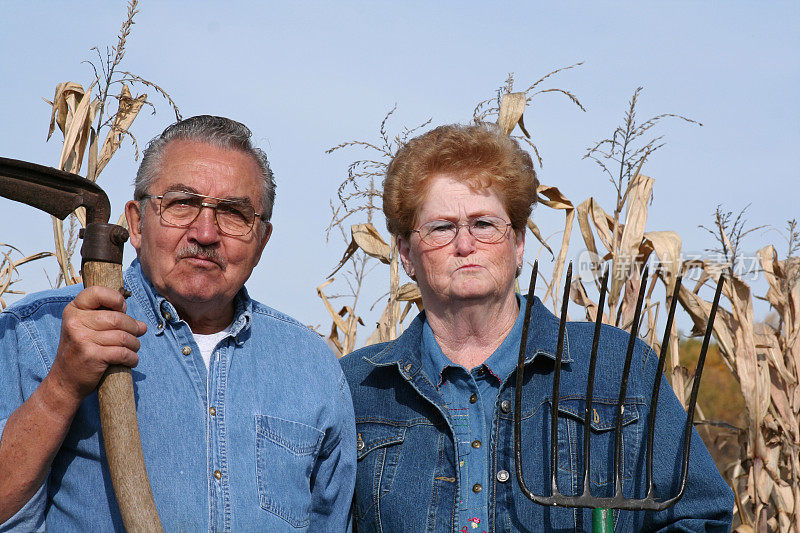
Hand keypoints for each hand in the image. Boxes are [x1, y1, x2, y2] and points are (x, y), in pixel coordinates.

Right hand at [49, 286, 146, 404]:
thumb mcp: (87, 329)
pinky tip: (131, 360)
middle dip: (133, 327)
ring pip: (123, 337)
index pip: (97, 292)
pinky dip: (132, 358)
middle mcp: (75, 322)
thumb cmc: (81, 351)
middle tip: (136, 334)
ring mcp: (82, 339)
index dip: (116, 299)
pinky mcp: (91, 356)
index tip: (122, 309)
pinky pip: (123, 353)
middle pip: (118, 318)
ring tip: (133, 348)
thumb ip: (111, 321)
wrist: (65, 380)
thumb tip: (142, 326)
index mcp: (73, 310)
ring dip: (135, 344)